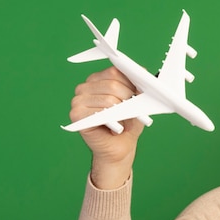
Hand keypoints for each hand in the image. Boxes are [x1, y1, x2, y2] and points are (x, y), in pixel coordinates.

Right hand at [68, 67, 144, 188]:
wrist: (120, 148)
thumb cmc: (127, 124)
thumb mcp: (137, 102)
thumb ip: (138, 86)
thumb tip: (143, 72)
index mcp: (98, 79)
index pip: (115, 71)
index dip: (131, 84)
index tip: (139, 95)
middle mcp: (85, 87)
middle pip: (113, 84)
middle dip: (129, 99)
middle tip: (133, 112)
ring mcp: (78, 100)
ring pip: (109, 99)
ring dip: (122, 113)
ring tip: (123, 122)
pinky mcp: (76, 114)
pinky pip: (100, 112)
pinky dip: (113, 121)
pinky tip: (115, 127)